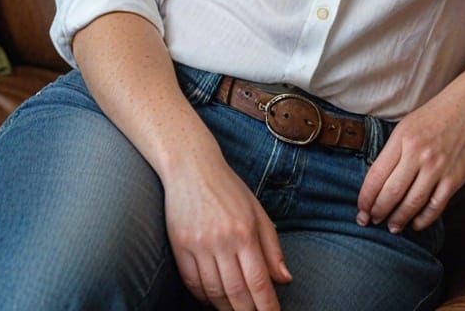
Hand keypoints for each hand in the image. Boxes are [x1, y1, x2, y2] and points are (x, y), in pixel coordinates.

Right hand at [162, 146, 291, 310]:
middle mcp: (222, 240)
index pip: (258, 281)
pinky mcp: (179, 246)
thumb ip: (272, 246)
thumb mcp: (257, 210)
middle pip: (237, 292)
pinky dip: (203, 297)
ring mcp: (198, 245)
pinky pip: (192, 283)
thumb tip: (285, 280)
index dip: (267, 306)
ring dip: (226, 309)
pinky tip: (213, 300)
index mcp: (245, 231)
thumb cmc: (229, 188)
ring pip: (214, 292)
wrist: (191, 167)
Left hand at [356, 87, 464, 233]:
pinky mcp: (454, 179)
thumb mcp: (406, 127)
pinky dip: (423, 219)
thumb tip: (377, 184)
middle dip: (378, 211)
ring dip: (399, 219)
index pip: (376, 175)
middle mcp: (418, 154)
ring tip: (392, 226)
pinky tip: (415, 223)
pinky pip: (435, 206)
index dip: (366, 198)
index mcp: (402, 139)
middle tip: (373, 221)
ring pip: (412, 203)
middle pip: (391, 193)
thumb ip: (393, 152)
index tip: (361, 211)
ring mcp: (437, 168)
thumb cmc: (433, 117)